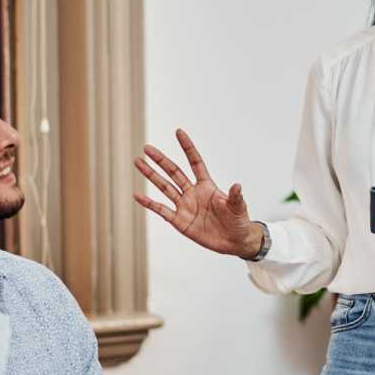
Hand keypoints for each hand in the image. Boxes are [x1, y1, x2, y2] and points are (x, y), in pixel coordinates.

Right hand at [133, 129, 262, 257]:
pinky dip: (149, 203)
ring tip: (138, 162)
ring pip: (164, 187)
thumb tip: (238, 185)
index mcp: (207, 186)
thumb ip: (235, 197)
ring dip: (151, 175)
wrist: (234, 242)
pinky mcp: (179, 221)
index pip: (195, 162)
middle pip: (174, 172)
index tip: (179, 132)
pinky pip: (161, 210)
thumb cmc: (238, 222)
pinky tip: (137, 195)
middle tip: (147, 148)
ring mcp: (185, 206)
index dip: (187, 148)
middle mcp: (193, 193)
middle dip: (161, 160)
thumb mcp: (238, 208)